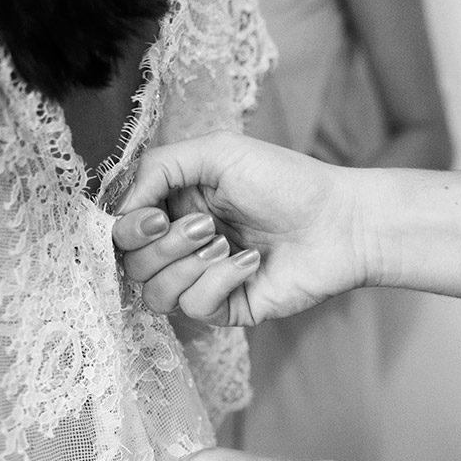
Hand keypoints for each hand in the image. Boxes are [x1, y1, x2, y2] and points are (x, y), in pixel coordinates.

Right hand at [113, 131, 375, 324]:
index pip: (121, 232)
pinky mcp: (224, 309)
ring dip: (189, 265)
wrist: (340, 221)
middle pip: (132, 265)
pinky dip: (220, 281)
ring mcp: (200, 281)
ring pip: (155, 294)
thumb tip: (120, 209)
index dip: (128, 229)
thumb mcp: (217, 152)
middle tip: (205, 225)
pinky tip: (251, 263)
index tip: (156, 215)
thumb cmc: (286, 181)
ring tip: (227, 243)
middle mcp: (180, 247)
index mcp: (173, 208)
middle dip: (164, 245)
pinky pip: (194, 307)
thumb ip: (158, 168)